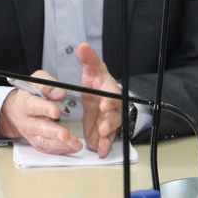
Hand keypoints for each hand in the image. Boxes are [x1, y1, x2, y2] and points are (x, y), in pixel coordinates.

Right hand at [0, 70, 80, 153]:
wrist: (16, 110)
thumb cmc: (30, 93)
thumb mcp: (37, 81)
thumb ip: (48, 84)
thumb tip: (59, 94)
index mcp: (26, 103)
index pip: (34, 106)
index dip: (45, 109)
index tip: (56, 112)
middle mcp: (27, 121)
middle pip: (39, 128)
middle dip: (53, 132)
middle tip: (65, 135)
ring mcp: (31, 134)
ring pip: (44, 142)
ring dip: (60, 145)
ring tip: (75, 144)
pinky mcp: (37, 142)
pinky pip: (47, 149)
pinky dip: (61, 150)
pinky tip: (73, 147)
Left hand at [77, 43, 122, 157]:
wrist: (98, 94)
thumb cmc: (97, 81)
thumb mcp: (92, 69)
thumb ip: (88, 59)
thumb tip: (83, 46)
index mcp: (110, 90)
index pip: (113, 95)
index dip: (110, 101)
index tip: (103, 105)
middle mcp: (113, 105)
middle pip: (115, 115)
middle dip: (110, 123)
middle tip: (103, 129)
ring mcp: (110, 119)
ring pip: (113, 129)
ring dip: (108, 138)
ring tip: (101, 145)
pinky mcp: (105, 130)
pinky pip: (107, 139)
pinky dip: (104, 145)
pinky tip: (99, 151)